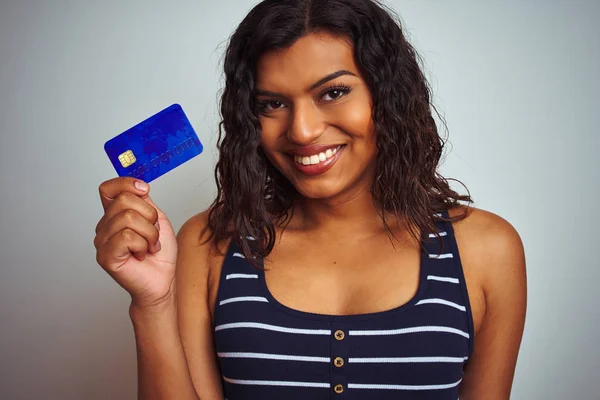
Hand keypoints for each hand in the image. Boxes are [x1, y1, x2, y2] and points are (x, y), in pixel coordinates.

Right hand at [94, 177, 177, 308]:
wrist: (163, 280)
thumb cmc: (159, 254)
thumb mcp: (156, 219)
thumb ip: (144, 201)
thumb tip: (137, 184)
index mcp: (114, 215)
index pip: (108, 189)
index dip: (126, 184)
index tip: (144, 190)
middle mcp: (105, 226)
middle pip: (124, 200)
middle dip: (149, 216)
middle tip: (152, 235)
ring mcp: (103, 242)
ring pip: (128, 218)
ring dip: (149, 234)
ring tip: (148, 246)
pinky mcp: (105, 256)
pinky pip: (126, 237)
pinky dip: (142, 245)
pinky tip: (141, 255)